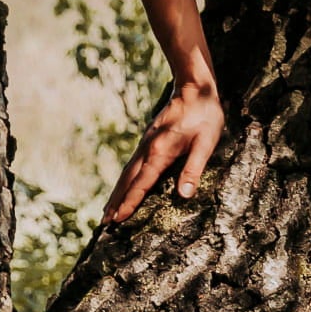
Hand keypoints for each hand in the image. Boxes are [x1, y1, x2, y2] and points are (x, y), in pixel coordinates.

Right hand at [103, 80, 224, 221]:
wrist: (193, 88)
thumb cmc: (204, 115)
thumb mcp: (206, 142)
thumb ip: (193, 169)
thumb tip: (183, 195)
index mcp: (160, 152)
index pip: (141, 184)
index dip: (130, 203)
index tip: (117, 220)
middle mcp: (147, 149)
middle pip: (127, 181)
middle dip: (116, 202)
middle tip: (104, 223)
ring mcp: (146, 144)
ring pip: (127, 173)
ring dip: (117, 193)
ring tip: (108, 210)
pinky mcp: (148, 140)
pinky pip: (132, 165)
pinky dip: (124, 180)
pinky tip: (124, 186)